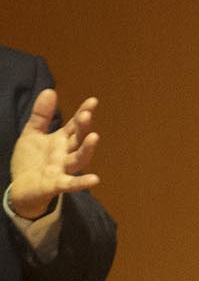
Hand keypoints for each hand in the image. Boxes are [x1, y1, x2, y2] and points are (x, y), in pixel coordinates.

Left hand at [9, 89, 100, 222]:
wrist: (21, 190)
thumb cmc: (30, 162)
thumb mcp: (32, 134)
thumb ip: (41, 115)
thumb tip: (50, 90)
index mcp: (61, 141)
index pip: (74, 125)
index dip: (83, 112)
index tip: (93, 101)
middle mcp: (65, 153)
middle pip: (78, 139)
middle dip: (82, 127)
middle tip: (85, 115)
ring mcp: (63, 169)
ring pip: (79, 158)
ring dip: (87, 149)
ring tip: (94, 137)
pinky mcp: (56, 184)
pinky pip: (70, 184)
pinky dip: (81, 182)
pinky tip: (95, 179)